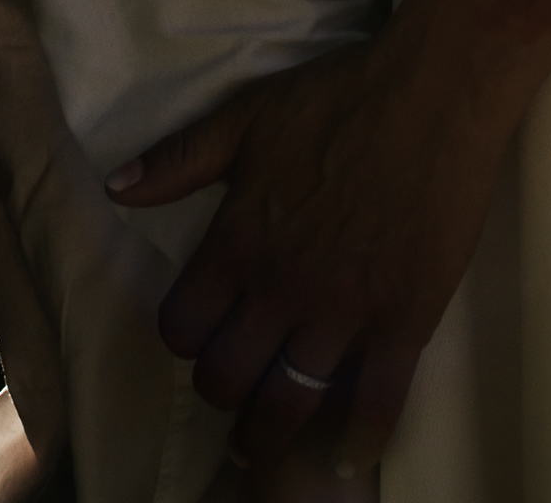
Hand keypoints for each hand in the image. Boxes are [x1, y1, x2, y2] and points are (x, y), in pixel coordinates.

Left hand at [107, 19, 519, 476]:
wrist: (434, 92)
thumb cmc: (338, 97)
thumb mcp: (247, 115)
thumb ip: (180, 159)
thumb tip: (115, 189)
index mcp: (239, 240)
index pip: (184, 325)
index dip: (184, 339)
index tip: (198, 338)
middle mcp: (282, 287)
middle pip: (230, 376)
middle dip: (222, 393)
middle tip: (233, 393)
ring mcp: (344, 311)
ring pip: (290, 402)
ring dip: (270, 434)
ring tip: (265, 446)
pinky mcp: (404, 321)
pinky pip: (375, 403)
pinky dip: (357, 442)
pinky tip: (346, 458)